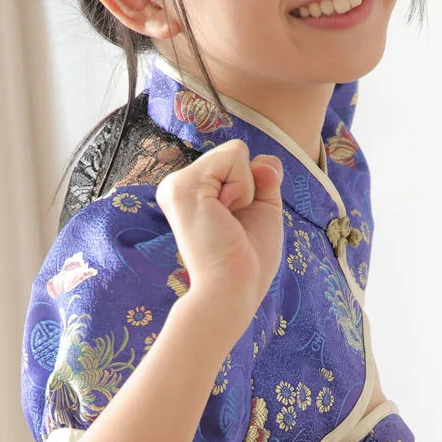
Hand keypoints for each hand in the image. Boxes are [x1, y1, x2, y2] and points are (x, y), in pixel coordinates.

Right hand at [155, 139, 283, 335]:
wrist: (232, 289)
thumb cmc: (248, 261)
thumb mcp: (263, 209)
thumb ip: (264, 178)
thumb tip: (263, 160)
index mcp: (193, 194)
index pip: (236, 163)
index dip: (253, 190)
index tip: (235, 224)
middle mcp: (178, 186)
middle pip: (236, 154)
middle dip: (250, 187)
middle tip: (231, 224)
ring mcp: (176, 183)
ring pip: (235, 152)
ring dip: (246, 189)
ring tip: (226, 221)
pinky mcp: (183, 185)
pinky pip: (234, 156)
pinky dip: (243, 187)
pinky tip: (224, 214)